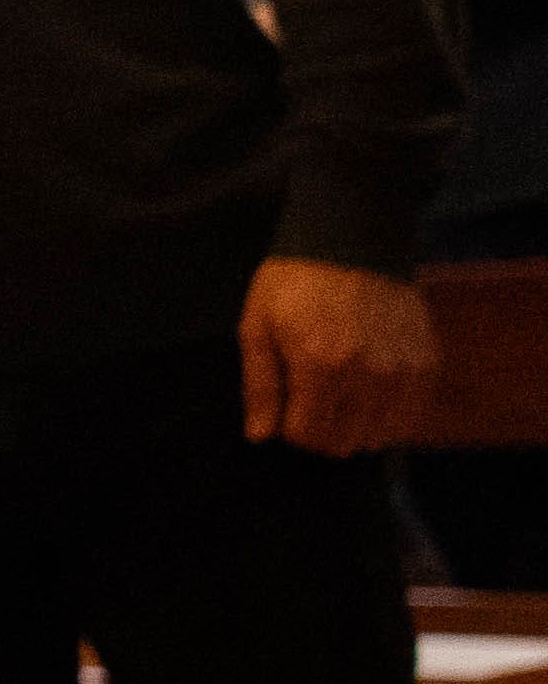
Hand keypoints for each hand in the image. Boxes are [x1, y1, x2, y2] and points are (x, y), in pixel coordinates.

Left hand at [243, 255, 437, 451]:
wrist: (353, 240)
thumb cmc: (296, 282)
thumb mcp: (257, 326)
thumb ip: (260, 386)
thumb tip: (261, 436)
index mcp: (320, 366)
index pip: (307, 436)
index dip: (289, 428)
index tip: (286, 405)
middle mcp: (368, 376)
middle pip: (343, 443)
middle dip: (319, 430)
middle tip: (310, 399)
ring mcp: (403, 373)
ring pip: (378, 437)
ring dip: (354, 425)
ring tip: (339, 392)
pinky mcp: (426, 365)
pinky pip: (408, 418)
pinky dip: (386, 415)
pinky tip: (367, 389)